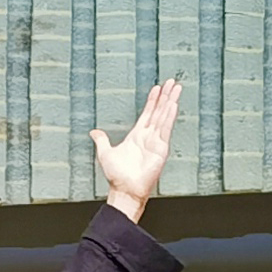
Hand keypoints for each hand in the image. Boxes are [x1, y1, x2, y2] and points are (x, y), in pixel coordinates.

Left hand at [90, 78, 180, 218]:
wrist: (124, 189)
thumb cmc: (117, 175)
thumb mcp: (105, 153)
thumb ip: (102, 140)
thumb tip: (94, 132)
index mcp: (137, 136)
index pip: (148, 113)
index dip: (153, 100)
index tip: (158, 88)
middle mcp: (148, 137)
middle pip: (159, 111)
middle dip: (166, 96)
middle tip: (172, 82)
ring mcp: (156, 142)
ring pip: (164, 117)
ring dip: (171, 102)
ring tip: (177, 88)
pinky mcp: (161, 148)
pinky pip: (166, 129)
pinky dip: (169, 116)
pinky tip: (173, 105)